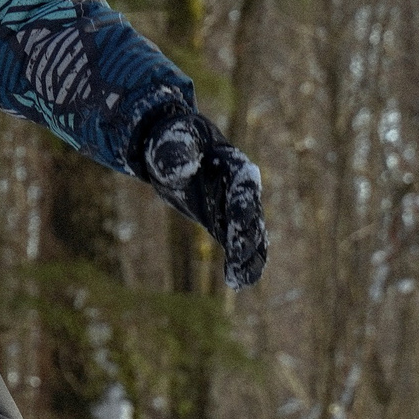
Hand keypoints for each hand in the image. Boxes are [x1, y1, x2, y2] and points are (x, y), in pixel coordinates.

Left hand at [135, 105, 267, 288]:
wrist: (169, 144)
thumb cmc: (172, 136)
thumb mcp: (172, 138)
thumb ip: (176, 153)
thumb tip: (183, 171)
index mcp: (232, 163)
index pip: (242, 187)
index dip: (243, 205)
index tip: (239, 223)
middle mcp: (238, 187)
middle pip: (250, 214)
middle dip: (247, 236)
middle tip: (240, 258)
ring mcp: (232, 206)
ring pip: (249, 234)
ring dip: (248, 256)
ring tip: (243, 279)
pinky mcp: (222, 221)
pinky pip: (236, 244)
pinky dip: (240, 261)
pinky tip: (239, 282)